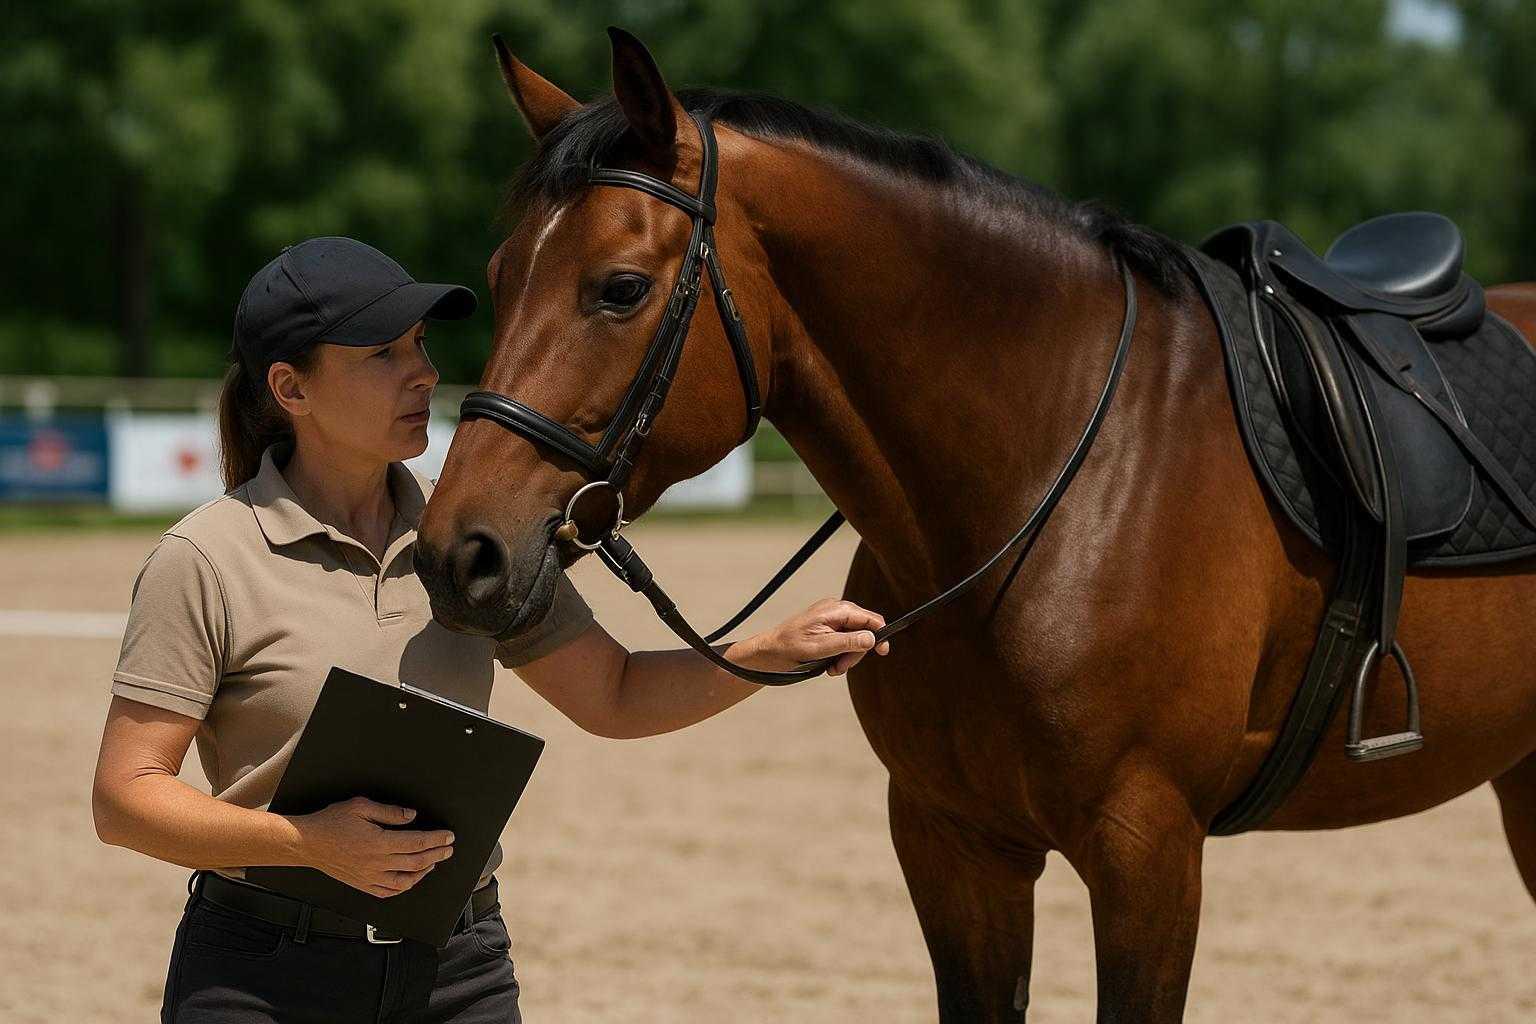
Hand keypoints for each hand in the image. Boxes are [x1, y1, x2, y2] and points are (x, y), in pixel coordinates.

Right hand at [286, 796, 454, 897]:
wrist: (307, 843)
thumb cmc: (330, 823)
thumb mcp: (361, 806)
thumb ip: (389, 812)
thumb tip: (411, 816)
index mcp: (378, 842)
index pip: (417, 843)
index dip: (437, 840)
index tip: (449, 836)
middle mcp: (376, 863)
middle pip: (416, 862)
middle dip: (437, 854)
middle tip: (449, 848)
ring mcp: (369, 876)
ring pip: (405, 881)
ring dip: (423, 872)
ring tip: (433, 862)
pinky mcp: (362, 884)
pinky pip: (387, 891)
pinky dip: (403, 887)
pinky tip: (410, 879)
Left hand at [748, 597, 891, 675]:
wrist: (769, 652)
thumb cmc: (790, 647)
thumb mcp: (821, 648)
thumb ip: (848, 642)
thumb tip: (872, 638)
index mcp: (835, 609)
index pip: (869, 619)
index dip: (879, 635)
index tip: (883, 652)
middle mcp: (836, 611)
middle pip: (864, 632)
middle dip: (855, 653)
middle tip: (840, 668)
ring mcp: (831, 620)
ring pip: (854, 640)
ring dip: (846, 657)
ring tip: (831, 668)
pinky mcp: (827, 630)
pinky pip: (844, 642)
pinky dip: (839, 656)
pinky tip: (828, 665)